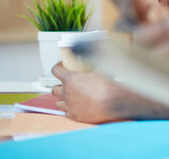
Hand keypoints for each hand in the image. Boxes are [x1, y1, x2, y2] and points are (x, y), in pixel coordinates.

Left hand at [52, 62, 168, 122]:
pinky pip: (66, 113)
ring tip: (70, 97)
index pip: (55, 70)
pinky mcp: (75, 116)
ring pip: (57, 103)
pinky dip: (69, 110)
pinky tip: (77, 107)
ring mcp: (70, 105)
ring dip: (63, 99)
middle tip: (68, 84)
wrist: (114, 102)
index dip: (58, 67)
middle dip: (60, 86)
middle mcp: (67, 92)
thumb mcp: (99, 67)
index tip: (62, 67)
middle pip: (54, 89)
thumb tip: (91, 52)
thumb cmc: (108, 85)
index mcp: (71, 78)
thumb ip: (90, 61)